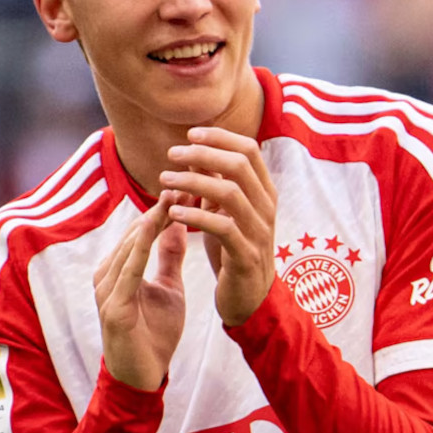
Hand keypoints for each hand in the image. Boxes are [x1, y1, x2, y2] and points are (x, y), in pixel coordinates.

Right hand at [93, 190, 187, 390]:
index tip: (189, 184)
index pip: (142, 228)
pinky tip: (151, 227)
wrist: (145, 378)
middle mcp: (107, 274)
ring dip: (152, 219)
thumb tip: (179, 223)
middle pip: (135, 231)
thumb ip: (170, 257)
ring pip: (129, 245)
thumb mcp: (169, 287)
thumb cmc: (154, 333)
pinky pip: (127, 271)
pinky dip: (139, 247)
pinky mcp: (112, 307)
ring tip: (174, 195)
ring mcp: (106, 290)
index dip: (165, 206)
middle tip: (185, 180)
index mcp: (119, 268)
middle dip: (161, 206)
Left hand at [159, 127, 276, 325]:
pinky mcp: (246, 255)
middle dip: (203, 154)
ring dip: (193, 181)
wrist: (250, 298)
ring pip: (230, 192)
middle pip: (240, 165)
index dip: (220, 137)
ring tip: (165, 179)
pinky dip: (196, 215)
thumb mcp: (225, 211)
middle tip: (172, 154)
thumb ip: (215, 183)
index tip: (190, 134)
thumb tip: (195, 151)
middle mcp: (267, 207)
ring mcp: (259, 231)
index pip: (249, 150)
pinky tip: (173, 211)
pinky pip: (223, 228)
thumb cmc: (233, 249)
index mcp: (264, 191)